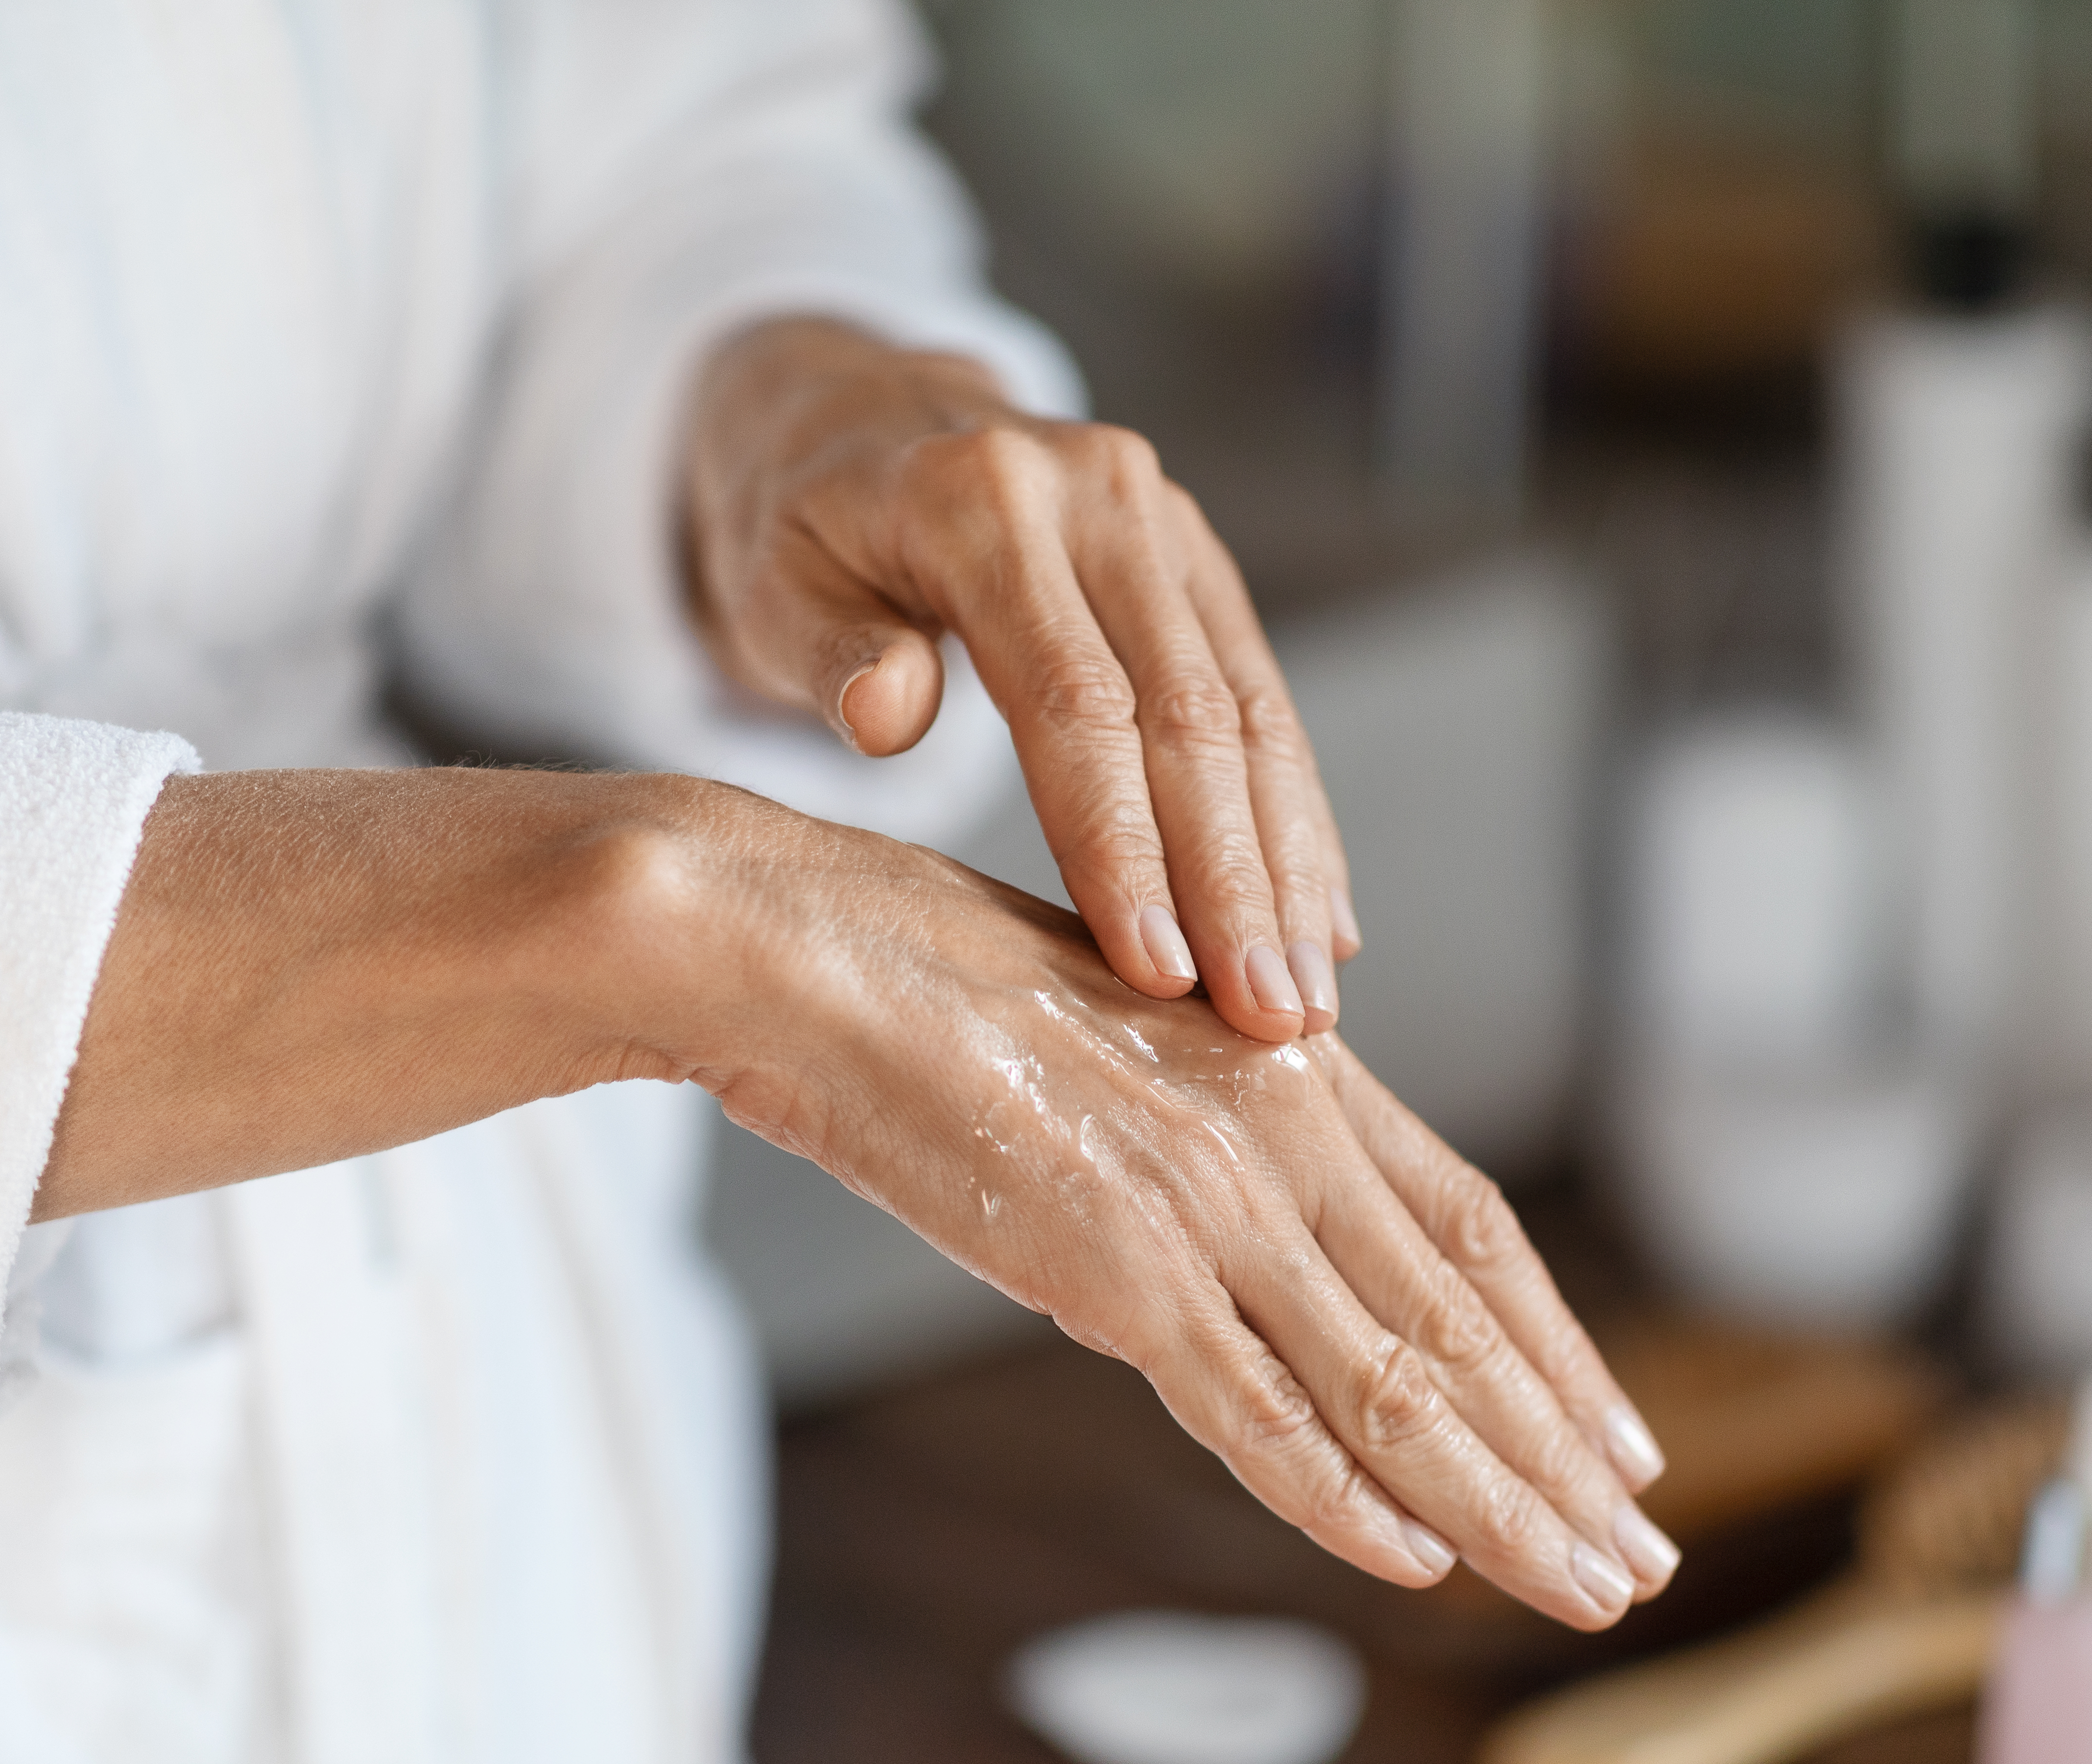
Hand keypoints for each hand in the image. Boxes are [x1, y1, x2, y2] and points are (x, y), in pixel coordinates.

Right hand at [675, 786, 1673, 1629]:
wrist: (808, 947)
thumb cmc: (935, 976)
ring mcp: (1202, 1203)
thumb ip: (1207, 1120)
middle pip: (1462, 1324)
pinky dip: (1342, 1494)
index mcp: (1286, 1069)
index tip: (1622, 1440)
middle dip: (1565, 1455)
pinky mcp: (1110, 1266)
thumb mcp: (1122, 1035)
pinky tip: (1417, 1560)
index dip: (1560, 1347)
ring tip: (1587, 1586)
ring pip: (1390, 1383)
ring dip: (1501, 1502)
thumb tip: (1254, 1206)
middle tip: (1643, 1554)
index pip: (1472, 1232)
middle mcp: (1276, 1133)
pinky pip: (1253, 1409)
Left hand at [683, 317, 1355, 1046]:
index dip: (1122, 844)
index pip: (1076, 701)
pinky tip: (1322, 920)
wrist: (857, 413)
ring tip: (1306, 1003)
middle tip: (1270, 1022)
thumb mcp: (769, 579)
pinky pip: (1264, 700)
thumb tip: (888, 715)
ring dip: (1287, 866)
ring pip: (1251, 714)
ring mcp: (1165, 522)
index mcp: (987, 499)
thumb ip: (827, 649)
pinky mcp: (1198, 561)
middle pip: (1189, 716)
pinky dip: (1293, 817)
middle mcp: (1100, 493)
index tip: (1157, 971)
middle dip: (1235, 882)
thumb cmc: (800, 528)